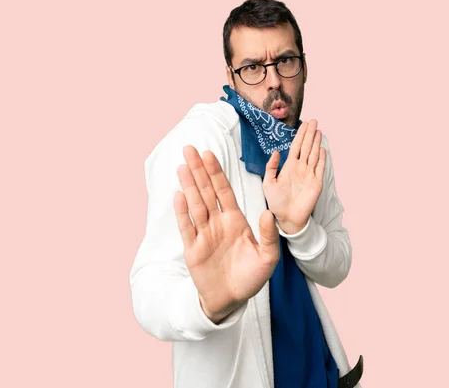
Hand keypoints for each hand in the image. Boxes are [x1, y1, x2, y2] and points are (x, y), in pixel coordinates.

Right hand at [174, 146, 279, 323]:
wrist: (232, 300)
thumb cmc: (251, 278)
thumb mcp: (267, 258)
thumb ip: (269, 235)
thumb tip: (268, 213)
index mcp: (235, 221)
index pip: (224, 191)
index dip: (216, 173)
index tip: (209, 154)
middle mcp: (217, 223)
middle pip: (206, 192)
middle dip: (199, 170)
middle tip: (190, 149)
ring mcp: (204, 235)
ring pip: (195, 205)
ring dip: (189, 185)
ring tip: (182, 165)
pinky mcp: (193, 249)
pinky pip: (187, 227)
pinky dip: (183, 212)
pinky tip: (179, 195)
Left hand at [262, 119, 325, 234]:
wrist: (287, 218)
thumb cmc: (276, 202)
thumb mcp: (268, 183)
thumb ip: (271, 167)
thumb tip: (276, 152)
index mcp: (289, 166)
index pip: (296, 146)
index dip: (300, 135)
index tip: (303, 123)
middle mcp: (301, 168)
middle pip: (307, 147)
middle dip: (310, 134)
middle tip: (314, 120)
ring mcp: (309, 174)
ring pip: (314, 154)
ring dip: (316, 142)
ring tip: (318, 131)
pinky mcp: (316, 183)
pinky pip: (320, 168)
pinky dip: (322, 158)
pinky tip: (322, 149)